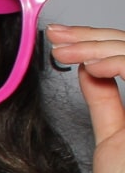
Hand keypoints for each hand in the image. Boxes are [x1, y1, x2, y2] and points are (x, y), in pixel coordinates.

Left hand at [48, 23, 124, 172]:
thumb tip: (90, 70)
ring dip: (97, 46)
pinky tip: (89, 67)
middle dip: (91, 38)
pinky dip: (117, 64)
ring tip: (63, 52)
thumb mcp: (114, 134)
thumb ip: (106, 100)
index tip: (61, 41)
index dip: (95, 42)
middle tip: (56, 38)